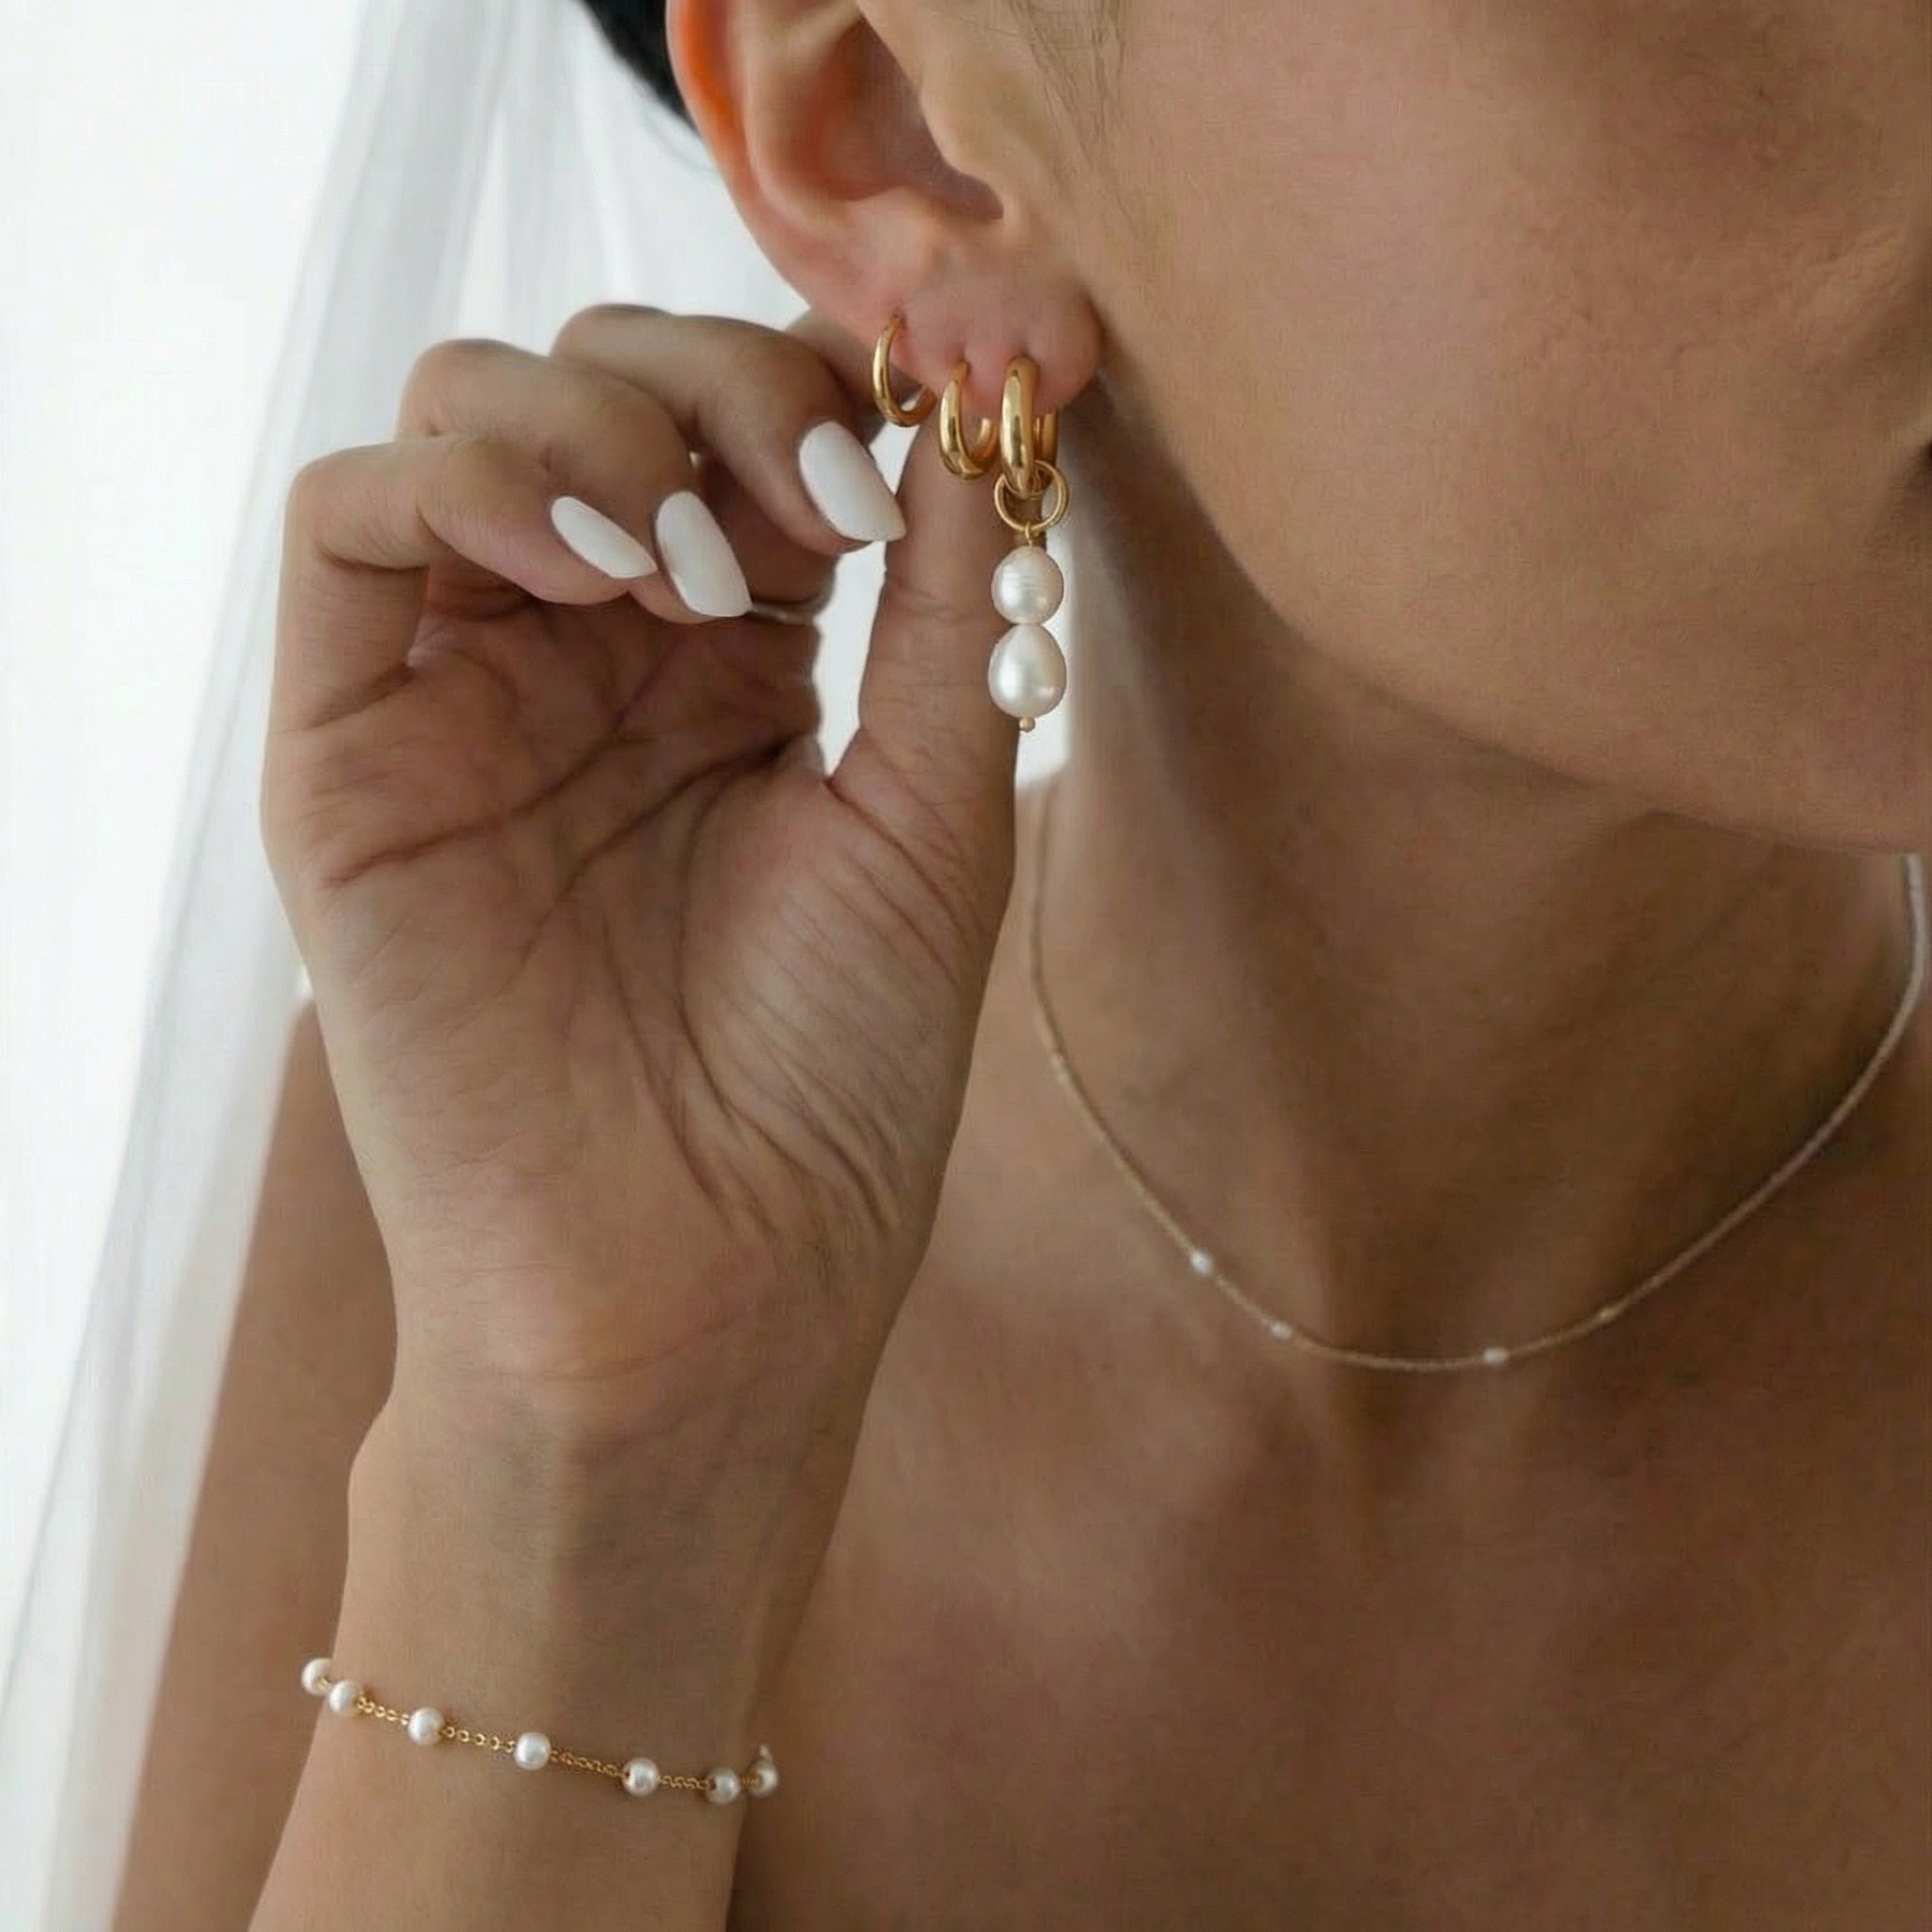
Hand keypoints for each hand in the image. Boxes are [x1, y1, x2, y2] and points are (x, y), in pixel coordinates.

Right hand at [263, 306, 1015, 1467]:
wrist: (703, 1285)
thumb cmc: (832, 1080)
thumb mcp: (931, 812)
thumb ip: (948, 603)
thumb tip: (984, 399)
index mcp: (739, 663)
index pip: (747, 424)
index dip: (823, 389)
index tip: (919, 439)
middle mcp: (596, 654)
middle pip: (609, 382)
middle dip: (718, 386)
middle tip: (818, 502)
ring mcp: (468, 691)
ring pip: (471, 414)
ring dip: (599, 425)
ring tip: (699, 565)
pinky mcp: (351, 751)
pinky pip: (350, 528)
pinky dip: (464, 482)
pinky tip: (593, 559)